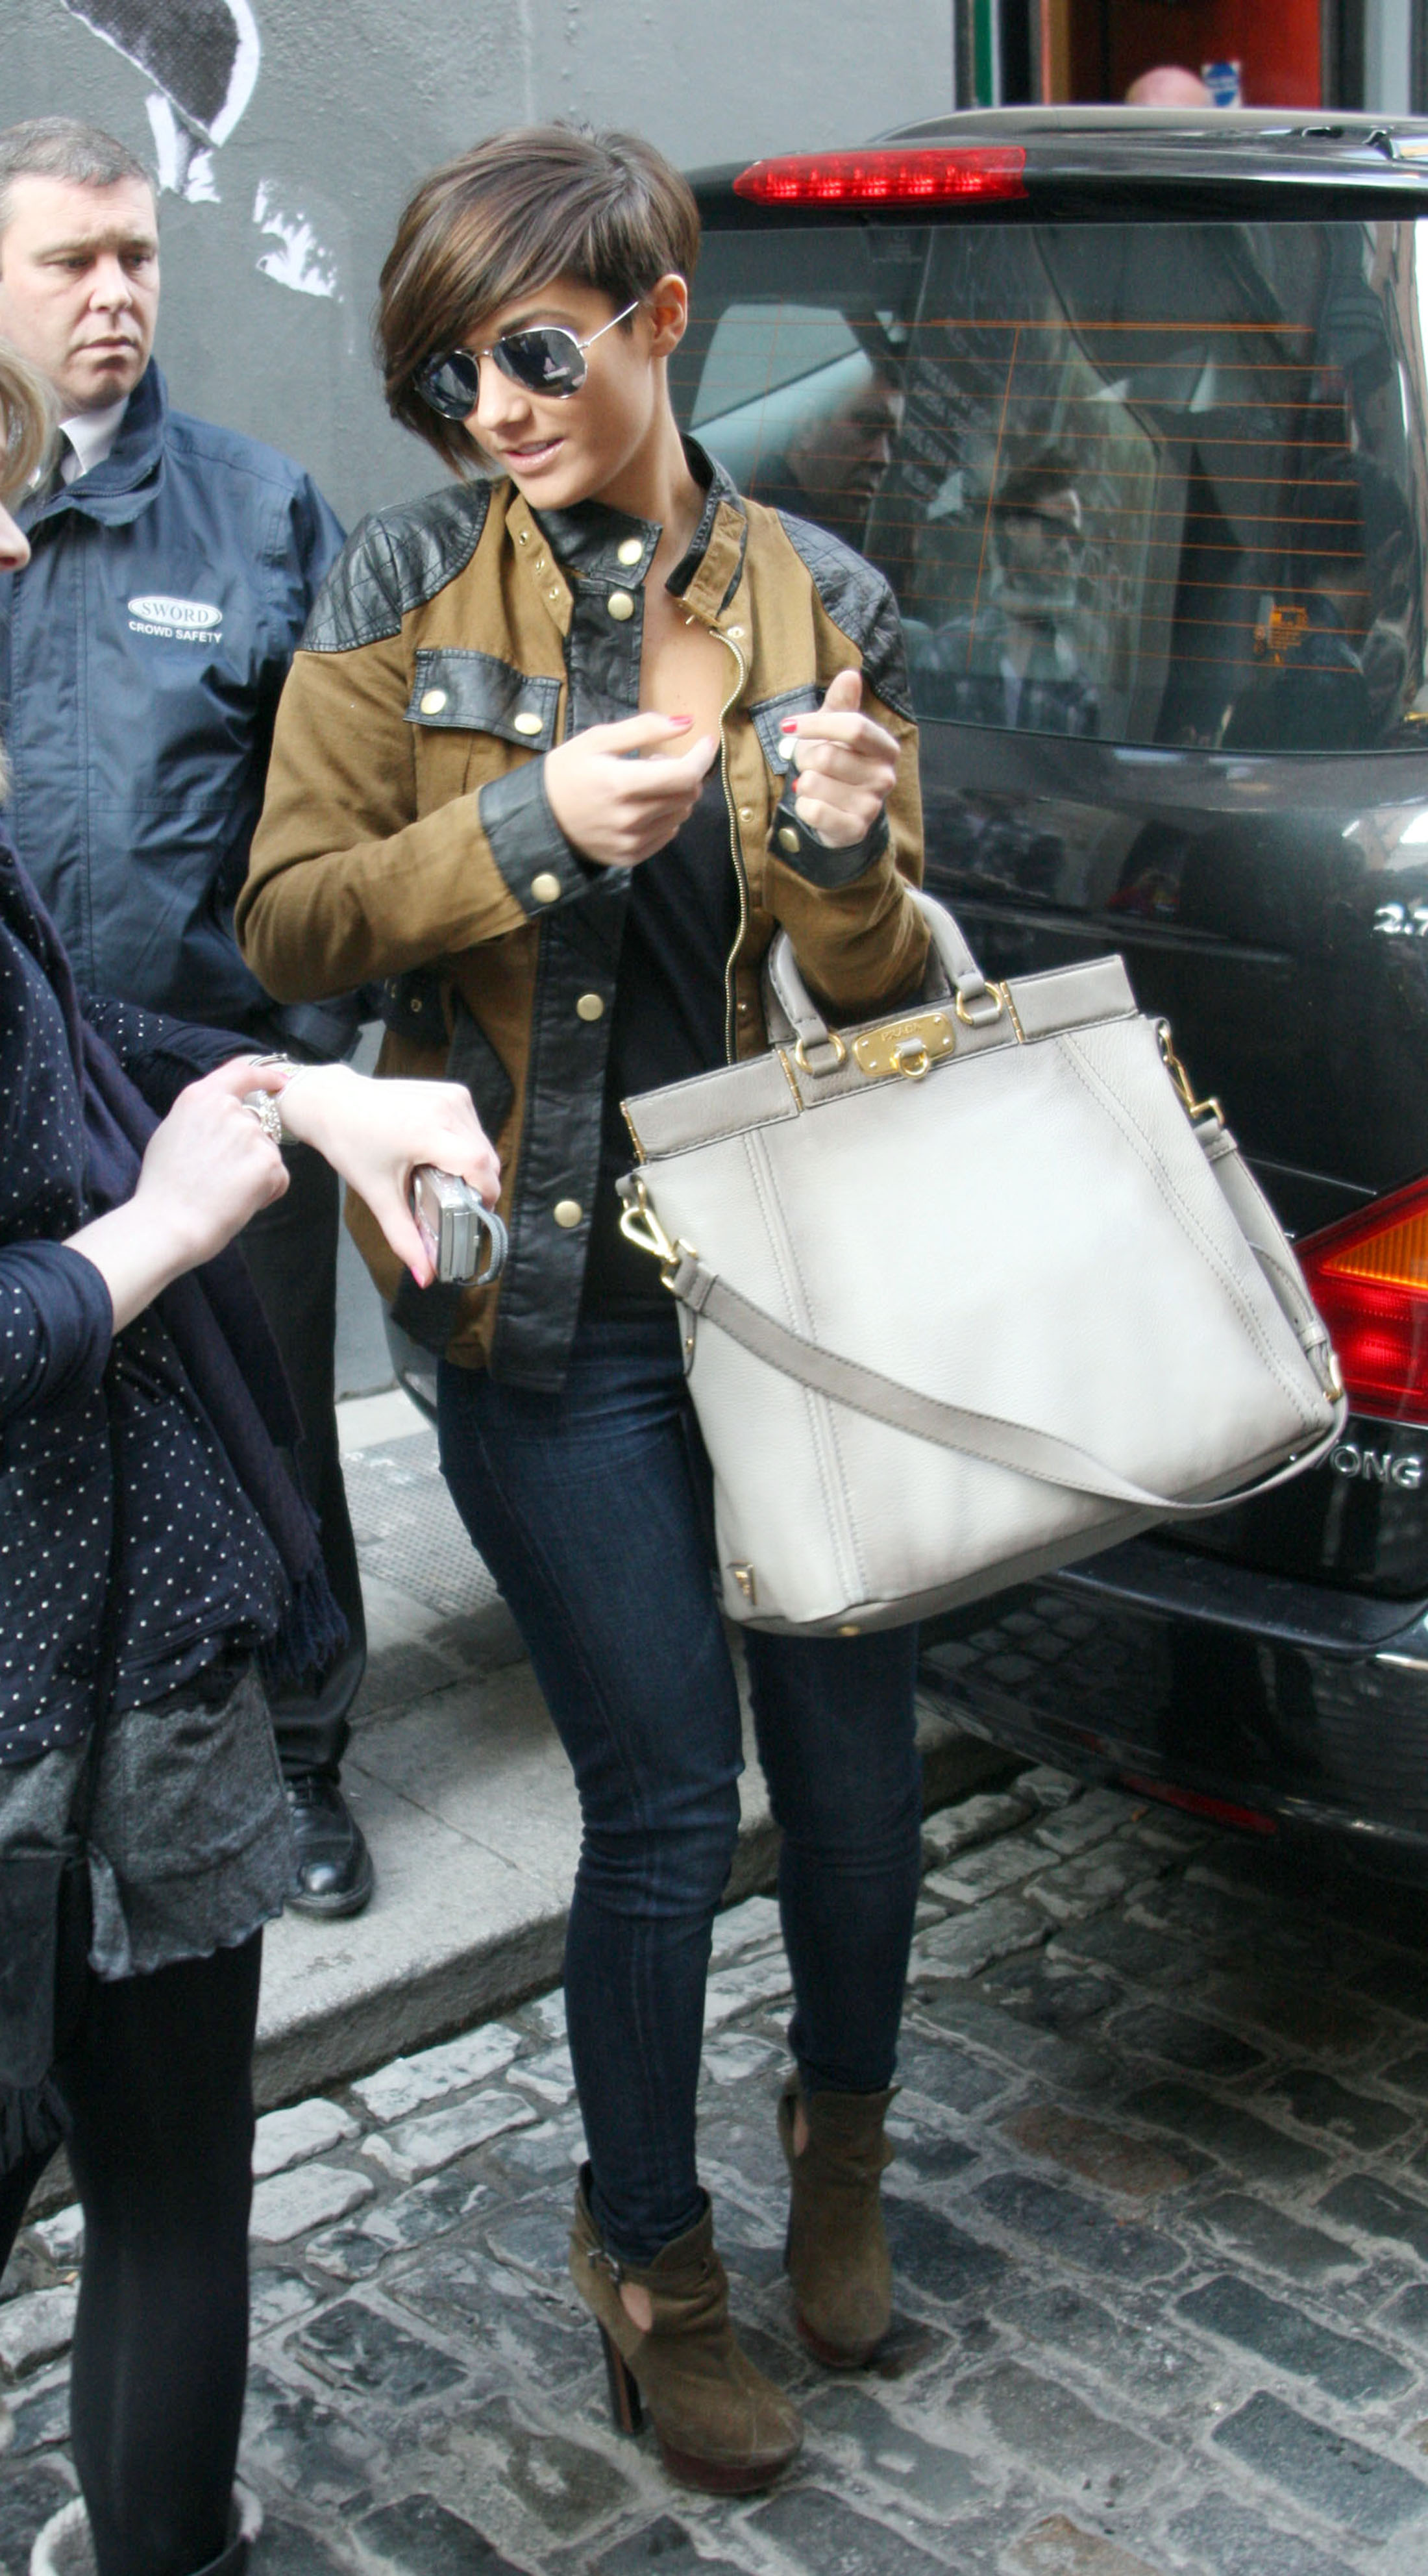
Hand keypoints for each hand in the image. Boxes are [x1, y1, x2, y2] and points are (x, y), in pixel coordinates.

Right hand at [68, 1057, 289, 1330]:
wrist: (168, 1222)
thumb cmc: (163, 1186)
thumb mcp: (171, 1132)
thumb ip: (201, 1116)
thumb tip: (220, 1114)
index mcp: (200, 1097)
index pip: (242, 1073)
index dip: (265, 1076)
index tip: (280, 1081)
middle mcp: (229, 1108)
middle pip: (256, 1125)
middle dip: (248, 1151)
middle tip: (219, 1178)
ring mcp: (251, 1133)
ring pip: (267, 1153)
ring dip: (256, 1173)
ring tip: (224, 1192)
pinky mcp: (268, 1161)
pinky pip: (279, 1177)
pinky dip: (267, 1192)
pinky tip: (239, 1202)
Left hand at [275, 1065, 500, 1286]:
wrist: (333, 1101)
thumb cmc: (351, 1144)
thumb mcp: (377, 1194)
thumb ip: (405, 1237)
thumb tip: (426, 1277)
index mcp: (428, 1132)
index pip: (480, 1167)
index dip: (485, 1195)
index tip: (475, 1214)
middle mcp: (446, 1109)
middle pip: (487, 1158)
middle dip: (478, 1186)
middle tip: (455, 1203)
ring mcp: (451, 1096)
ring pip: (484, 1143)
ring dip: (474, 1167)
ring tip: (444, 1179)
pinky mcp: (452, 1091)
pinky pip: (474, 1127)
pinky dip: (467, 1146)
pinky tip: (442, 1156)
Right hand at [544, 713, 718, 866]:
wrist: (539, 818)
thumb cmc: (567, 772)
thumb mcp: (597, 739)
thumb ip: (644, 728)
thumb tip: (687, 723)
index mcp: (621, 784)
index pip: (684, 775)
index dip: (702, 757)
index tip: (706, 742)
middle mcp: (630, 818)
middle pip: (687, 795)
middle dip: (685, 773)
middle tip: (657, 762)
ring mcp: (631, 842)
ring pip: (680, 814)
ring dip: (674, 795)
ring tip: (644, 785)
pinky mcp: (630, 857)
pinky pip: (667, 834)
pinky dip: (664, 817)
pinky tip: (641, 807)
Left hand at [783, 669, 898, 849]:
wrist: (839, 815)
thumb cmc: (835, 765)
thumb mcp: (836, 731)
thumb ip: (842, 703)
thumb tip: (850, 675)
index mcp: (885, 748)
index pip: (854, 727)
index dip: (816, 724)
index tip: (789, 726)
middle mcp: (885, 777)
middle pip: (827, 756)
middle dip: (805, 758)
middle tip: (808, 766)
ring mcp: (872, 806)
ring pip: (814, 783)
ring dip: (803, 783)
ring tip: (815, 786)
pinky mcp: (854, 829)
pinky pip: (812, 810)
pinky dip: (803, 806)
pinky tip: (814, 806)